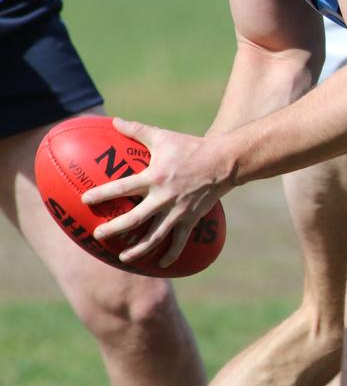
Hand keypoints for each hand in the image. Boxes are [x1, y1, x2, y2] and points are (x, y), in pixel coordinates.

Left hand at [82, 118, 228, 266]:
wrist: (223, 162)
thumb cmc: (190, 147)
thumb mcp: (162, 136)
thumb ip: (137, 130)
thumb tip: (115, 121)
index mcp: (154, 176)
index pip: (123, 187)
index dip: (103, 194)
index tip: (85, 200)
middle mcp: (164, 197)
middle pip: (134, 218)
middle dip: (114, 228)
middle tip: (98, 235)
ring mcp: (178, 211)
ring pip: (154, 236)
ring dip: (138, 249)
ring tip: (122, 257)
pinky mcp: (191, 219)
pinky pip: (179, 241)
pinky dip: (171, 255)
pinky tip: (161, 264)